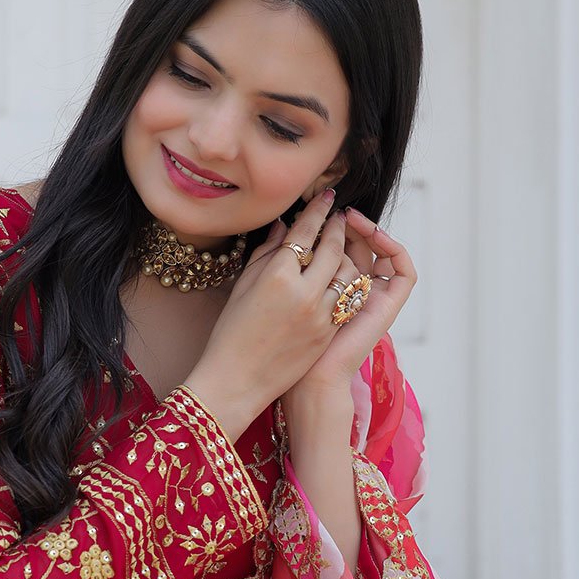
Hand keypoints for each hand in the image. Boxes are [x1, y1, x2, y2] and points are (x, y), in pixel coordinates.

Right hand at [183, 189, 351, 436]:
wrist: (237, 380)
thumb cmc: (231, 334)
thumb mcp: (243, 288)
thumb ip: (266, 253)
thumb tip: (285, 226)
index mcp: (277, 276)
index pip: (304, 233)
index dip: (317, 211)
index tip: (327, 198)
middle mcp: (303, 293)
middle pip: (332, 249)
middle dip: (338, 229)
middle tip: (339, 218)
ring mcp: (320, 315)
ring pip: (347, 274)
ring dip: (347, 256)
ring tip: (343, 247)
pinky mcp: (328, 334)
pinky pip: (348, 300)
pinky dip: (347, 285)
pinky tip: (342, 277)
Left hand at [282, 207, 417, 409]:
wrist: (307, 378)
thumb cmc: (284, 345)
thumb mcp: (282, 293)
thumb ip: (284, 262)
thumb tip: (283, 225)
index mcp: (332, 291)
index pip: (338, 248)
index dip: (330, 226)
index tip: (314, 208)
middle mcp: (356, 293)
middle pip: (360, 247)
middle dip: (347, 224)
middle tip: (333, 206)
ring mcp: (376, 299)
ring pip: (379, 253)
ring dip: (368, 230)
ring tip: (349, 218)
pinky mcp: (390, 306)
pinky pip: (403, 269)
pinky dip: (393, 247)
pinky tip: (372, 233)